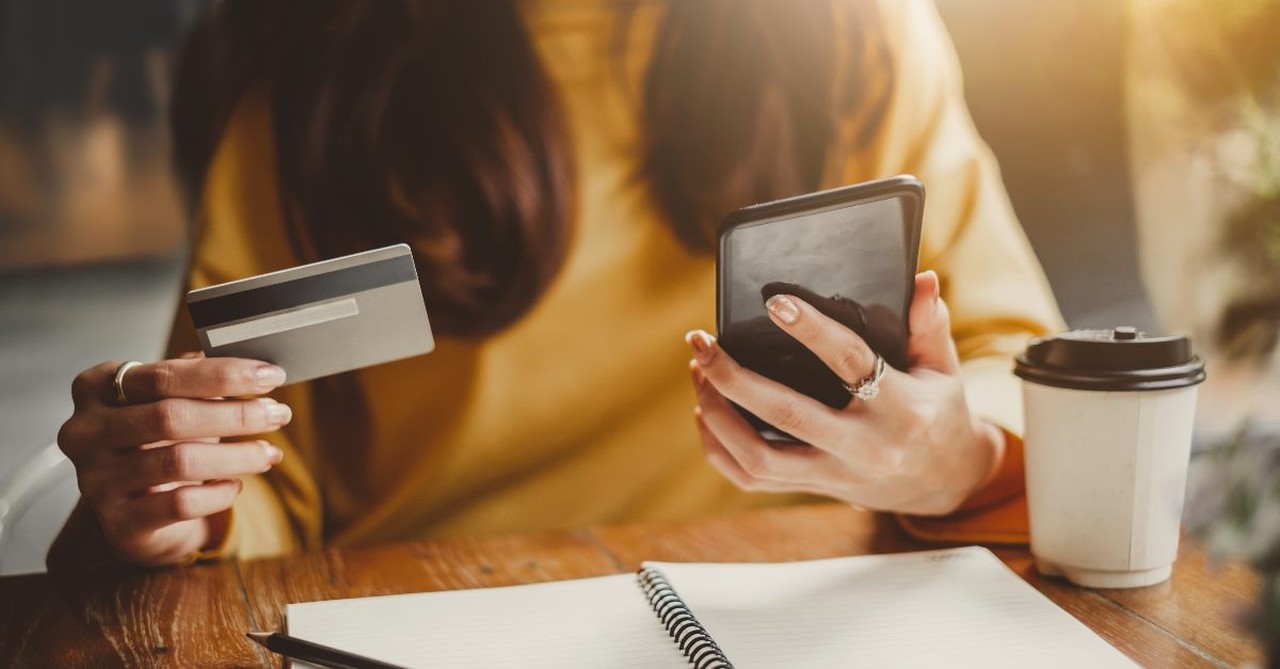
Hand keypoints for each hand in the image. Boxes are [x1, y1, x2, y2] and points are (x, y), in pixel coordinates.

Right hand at [56, 356, 290, 565]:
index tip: (270, 376)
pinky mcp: (120, 522)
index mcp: (96, 387)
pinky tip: (235, 485)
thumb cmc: (157, 440)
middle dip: (235, 415)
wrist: (135, 506)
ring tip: (269, 452)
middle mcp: (85, 432)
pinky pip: (181, 504)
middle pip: (169, 417)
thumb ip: (202, 380)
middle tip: (278, 414)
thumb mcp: (172, 401)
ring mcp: (97, 480)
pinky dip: (219, 493)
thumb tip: (256, 369)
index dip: (223, 374)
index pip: (164, 375)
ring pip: (179, 462)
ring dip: (237, 455)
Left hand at [687, 271, 1003, 514]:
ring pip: (759, 457)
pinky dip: (719, 448)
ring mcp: (835, 474)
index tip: (775, 302)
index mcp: (901, 409)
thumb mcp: (944, 368)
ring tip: (700, 372)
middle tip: (702, 342)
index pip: (850, 363)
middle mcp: (864, 447)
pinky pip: (752, 479)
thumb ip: (929, 324)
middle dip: (734, 377)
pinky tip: (705, 412)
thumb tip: (920, 278)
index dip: (812, 331)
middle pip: (786, 414)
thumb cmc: (938, 412)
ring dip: (718, 415)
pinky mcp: (814, 488)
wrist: (945, 482)